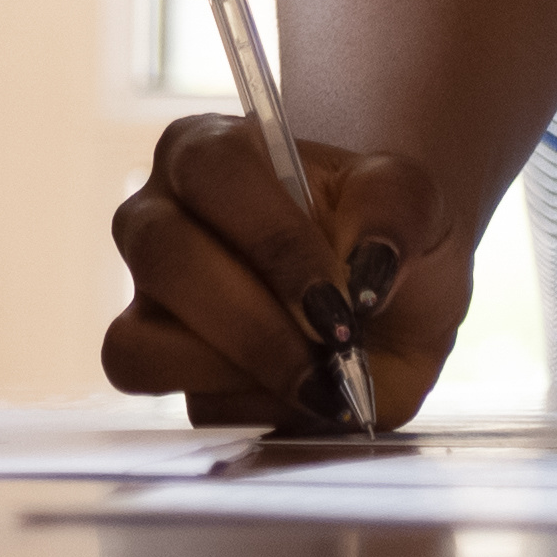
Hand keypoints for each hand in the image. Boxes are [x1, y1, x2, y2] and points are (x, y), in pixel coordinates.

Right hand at [102, 114, 459, 431]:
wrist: (393, 304)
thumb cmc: (386, 236)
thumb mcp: (413, 203)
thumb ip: (392, 213)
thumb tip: (361, 277)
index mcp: (211, 151)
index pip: (213, 173)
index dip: (273, 240)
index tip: (340, 298)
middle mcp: (157, 217)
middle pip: (163, 258)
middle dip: (255, 321)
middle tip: (333, 349)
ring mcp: (145, 298)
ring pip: (143, 342)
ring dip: (241, 371)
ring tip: (319, 377)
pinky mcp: (151, 364)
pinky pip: (167, 395)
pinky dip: (236, 405)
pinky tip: (295, 394)